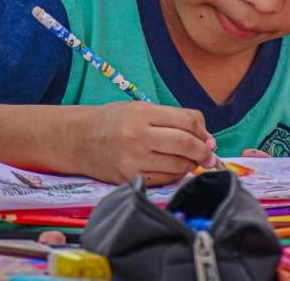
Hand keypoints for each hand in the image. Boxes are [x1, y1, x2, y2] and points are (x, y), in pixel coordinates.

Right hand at [73, 101, 218, 185]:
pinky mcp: (129, 178)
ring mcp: (132, 159)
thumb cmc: (114, 121)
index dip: (203, 132)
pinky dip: (176, 175)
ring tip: (192, 162)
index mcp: (141, 113)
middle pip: (185, 144)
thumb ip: (174, 118)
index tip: (209, 140)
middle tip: (210, 156)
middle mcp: (136, 135)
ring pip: (178, 165)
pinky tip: (175, 169)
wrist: (78, 139)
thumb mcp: (142, 109)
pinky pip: (165, 180)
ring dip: (191, 165)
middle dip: (203, 152)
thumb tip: (208, 138)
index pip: (186, 122)